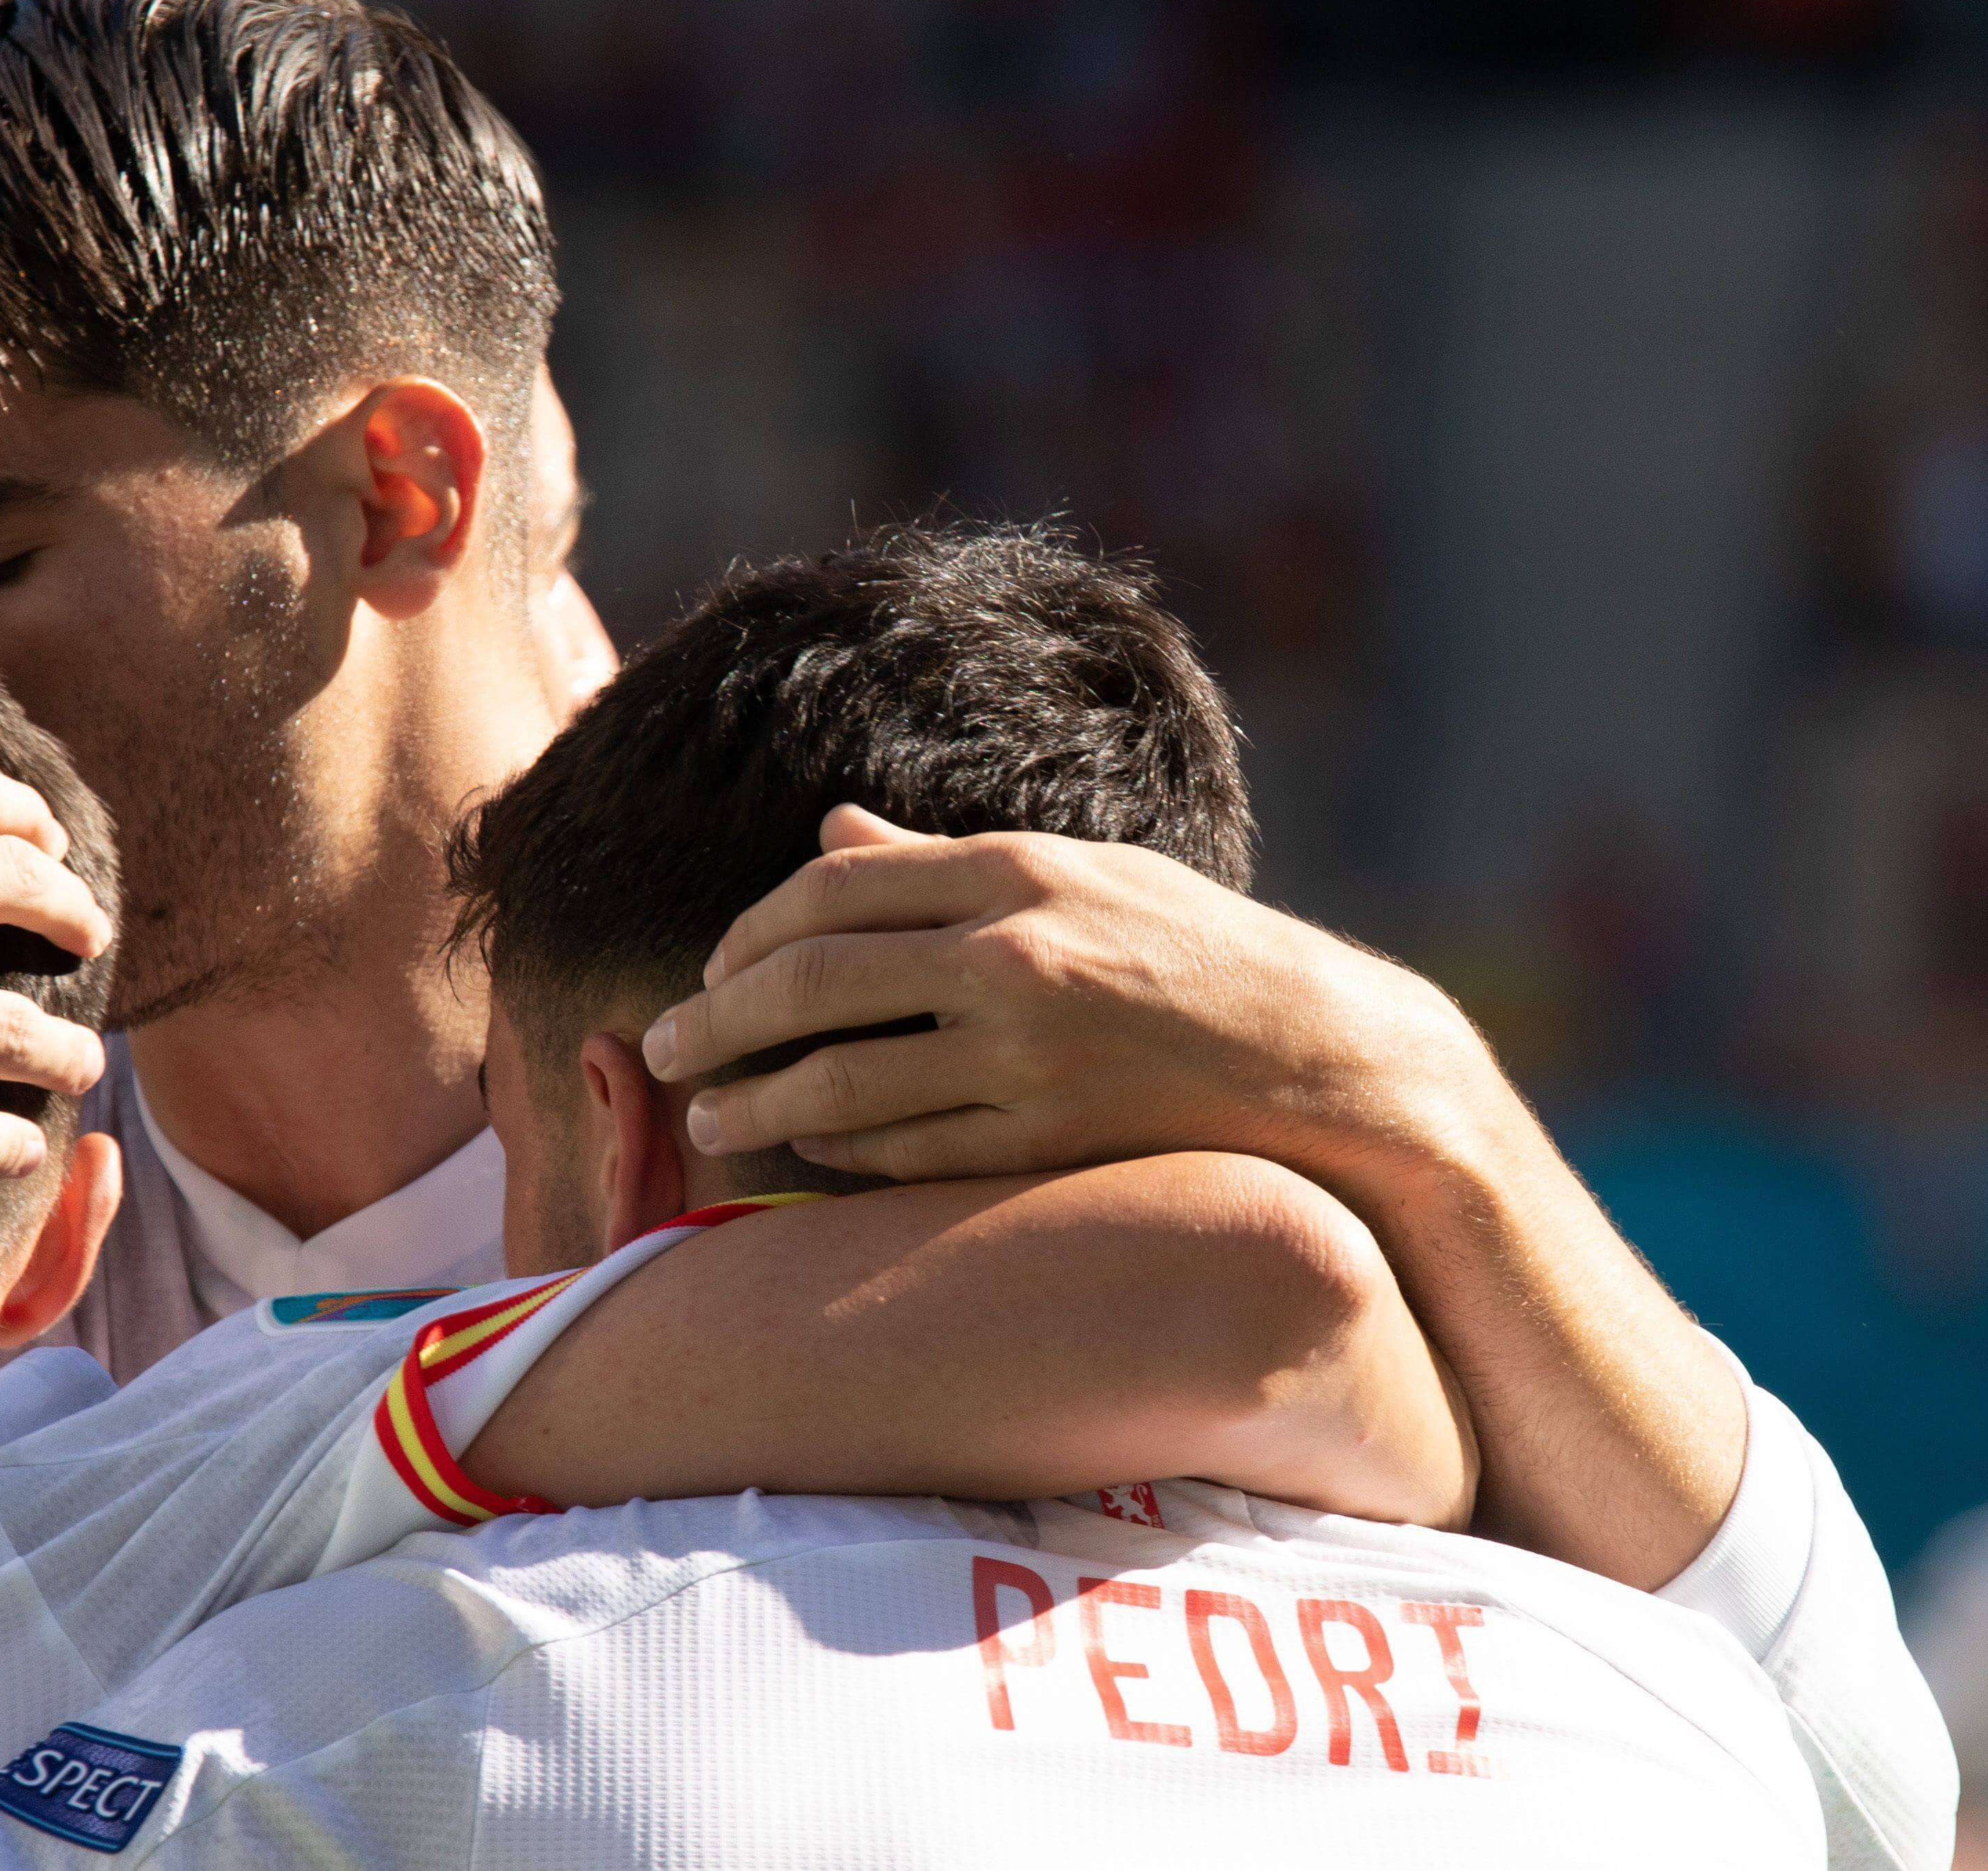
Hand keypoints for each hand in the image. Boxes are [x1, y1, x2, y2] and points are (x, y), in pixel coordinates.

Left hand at [644, 808, 1508, 1200]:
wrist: (1325, 1056)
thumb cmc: (1194, 953)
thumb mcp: (1081, 877)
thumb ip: (944, 864)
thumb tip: (830, 832)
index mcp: (1018, 872)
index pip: (833, 888)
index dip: (749, 933)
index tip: (707, 969)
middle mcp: (1014, 954)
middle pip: (812, 980)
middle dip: (717, 1018)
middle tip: (662, 1047)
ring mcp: (1031, 1053)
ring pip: (844, 1081)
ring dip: (758, 1103)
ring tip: (709, 1116)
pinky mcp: (1050, 1139)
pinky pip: (909, 1152)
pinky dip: (841, 1156)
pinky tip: (806, 1156)